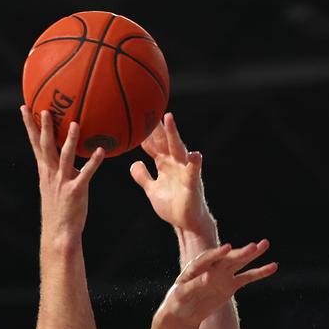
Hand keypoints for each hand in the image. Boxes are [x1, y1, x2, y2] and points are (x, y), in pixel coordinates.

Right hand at [21, 106, 104, 238]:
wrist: (59, 233)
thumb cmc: (60, 211)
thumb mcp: (55, 188)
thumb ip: (62, 172)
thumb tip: (75, 161)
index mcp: (45, 171)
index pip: (35, 144)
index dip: (29, 125)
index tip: (25, 108)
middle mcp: (51, 174)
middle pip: (46, 146)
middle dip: (45, 127)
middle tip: (45, 109)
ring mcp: (63, 182)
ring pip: (66, 156)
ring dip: (70, 140)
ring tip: (75, 123)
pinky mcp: (76, 191)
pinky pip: (86, 173)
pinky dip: (94, 162)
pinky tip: (101, 151)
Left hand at [130, 113, 214, 237]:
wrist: (186, 223)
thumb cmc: (172, 205)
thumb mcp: (152, 190)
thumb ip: (143, 177)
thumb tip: (133, 164)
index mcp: (164, 164)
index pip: (152, 144)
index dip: (144, 131)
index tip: (136, 115)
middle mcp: (175, 163)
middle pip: (164, 140)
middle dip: (157, 124)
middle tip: (149, 106)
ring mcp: (184, 171)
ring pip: (177, 149)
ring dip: (173, 134)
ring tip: (169, 119)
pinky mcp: (192, 183)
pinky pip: (193, 171)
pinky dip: (194, 162)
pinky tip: (195, 154)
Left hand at [158, 241, 276, 326]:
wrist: (184, 312)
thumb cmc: (178, 302)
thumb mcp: (181, 295)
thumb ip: (194, 286)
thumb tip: (208, 277)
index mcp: (196, 267)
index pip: (207, 259)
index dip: (217, 254)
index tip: (228, 248)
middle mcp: (211, 267)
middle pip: (226, 259)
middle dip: (239, 253)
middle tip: (253, 246)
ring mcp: (222, 274)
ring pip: (239, 263)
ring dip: (252, 255)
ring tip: (265, 244)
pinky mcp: (231, 284)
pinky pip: (247, 277)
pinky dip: (259, 272)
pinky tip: (273, 266)